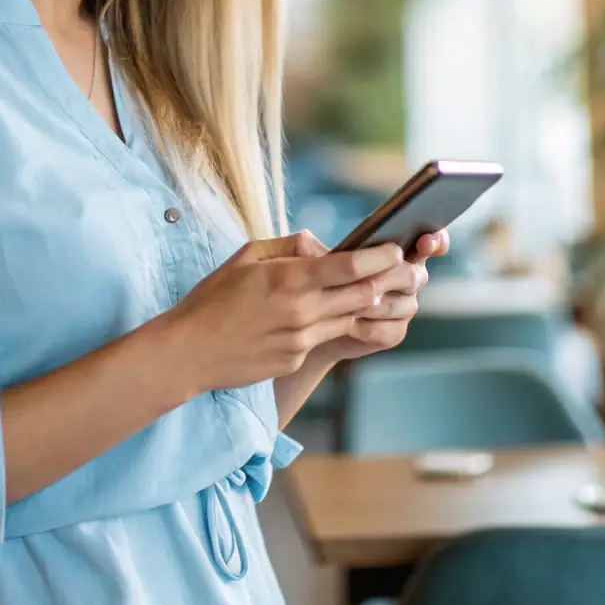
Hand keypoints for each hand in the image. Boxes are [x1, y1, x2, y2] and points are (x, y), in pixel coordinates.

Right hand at [165, 233, 403, 393]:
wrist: (190, 350)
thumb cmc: (213, 298)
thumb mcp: (246, 257)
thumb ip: (288, 246)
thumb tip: (320, 245)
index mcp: (289, 279)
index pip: (350, 266)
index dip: (380, 257)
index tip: (396, 248)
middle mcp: (302, 311)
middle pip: (364, 294)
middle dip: (394, 280)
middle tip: (414, 269)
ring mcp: (301, 339)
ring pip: (352, 318)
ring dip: (374, 303)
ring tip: (393, 290)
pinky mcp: (296, 358)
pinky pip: (326, 337)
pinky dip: (337, 323)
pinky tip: (343, 313)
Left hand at [316, 229, 449, 362]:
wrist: (308, 325)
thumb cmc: (312, 282)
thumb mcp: (307, 259)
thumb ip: (309, 248)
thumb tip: (307, 244)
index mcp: (395, 250)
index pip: (429, 241)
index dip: (434, 240)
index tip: (424, 240)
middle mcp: (406, 277)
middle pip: (415, 275)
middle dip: (392, 276)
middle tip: (370, 280)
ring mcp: (403, 306)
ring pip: (404, 304)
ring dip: (377, 304)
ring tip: (351, 305)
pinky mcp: (394, 331)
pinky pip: (392, 330)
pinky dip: (371, 327)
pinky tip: (351, 325)